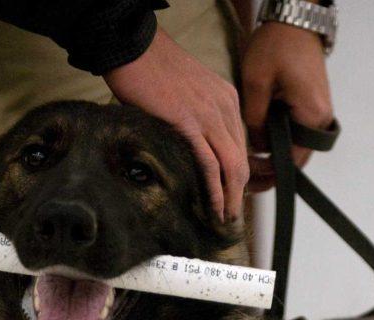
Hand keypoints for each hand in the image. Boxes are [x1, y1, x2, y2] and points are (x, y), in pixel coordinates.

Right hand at [104, 28, 248, 221]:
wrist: (133, 47)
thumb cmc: (151, 70)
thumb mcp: (187, 93)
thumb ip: (198, 117)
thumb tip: (193, 146)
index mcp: (226, 100)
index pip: (240, 147)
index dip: (238, 177)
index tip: (231, 197)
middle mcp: (224, 107)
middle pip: (241, 161)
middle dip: (238, 194)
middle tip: (231, 217)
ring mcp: (209, 115)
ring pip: (232, 166)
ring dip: (230, 198)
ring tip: (224, 218)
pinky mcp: (190, 123)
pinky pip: (210, 164)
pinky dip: (215, 190)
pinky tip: (214, 207)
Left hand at [241, 22, 333, 192]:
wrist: (295, 20)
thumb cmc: (276, 45)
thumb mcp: (256, 82)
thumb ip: (255, 120)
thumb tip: (257, 148)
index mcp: (311, 116)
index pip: (291, 160)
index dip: (270, 171)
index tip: (249, 175)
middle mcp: (322, 120)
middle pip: (297, 158)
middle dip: (273, 165)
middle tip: (248, 171)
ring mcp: (321, 114)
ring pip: (297, 146)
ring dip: (277, 151)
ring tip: (253, 152)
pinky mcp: (315, 107)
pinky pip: (299, 133)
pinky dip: (283, 137)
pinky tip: (264, 134)